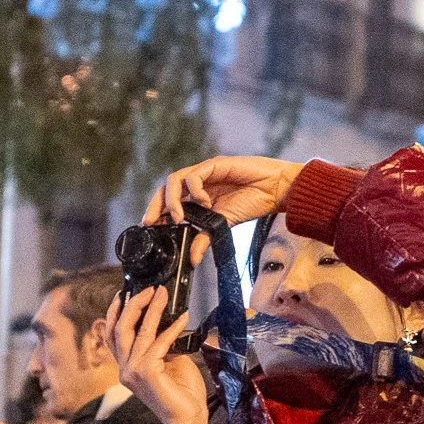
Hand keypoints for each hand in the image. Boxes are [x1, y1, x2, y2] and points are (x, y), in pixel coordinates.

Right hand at [105, 286, 207, 423]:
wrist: (187, 419)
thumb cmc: (181, 394)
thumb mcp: (169, 361)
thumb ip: (160, 343)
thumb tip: (165, 319)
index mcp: (127, 368)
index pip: (113, 336)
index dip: (116, 312)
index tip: (126, 293)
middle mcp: (125, 370)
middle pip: (120, 328)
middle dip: (134, 304)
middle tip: (149, 289)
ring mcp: (133, 372)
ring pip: (138, 331)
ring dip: (153, 309)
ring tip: (163, 294)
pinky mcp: (147, 373)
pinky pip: (159, 341)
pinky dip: (172, 327)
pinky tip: (184, 317)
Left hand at [143, 156, 302, 263]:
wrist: (274, 190)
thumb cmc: (251, 203)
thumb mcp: (223, 226)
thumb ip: (205, 239)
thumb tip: (191, 259)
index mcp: (197, 197)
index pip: (170, 201)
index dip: (157, 212)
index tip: (149, 228)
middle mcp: (197, 184)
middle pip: (166, 189)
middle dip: (155, 205)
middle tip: (151, 222)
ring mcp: (205, 173)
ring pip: (175, 180)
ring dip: (172, 200)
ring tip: (179, 216)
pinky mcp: (214, 164)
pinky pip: (195, 175)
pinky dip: (195, 191)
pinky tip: (205, 202)